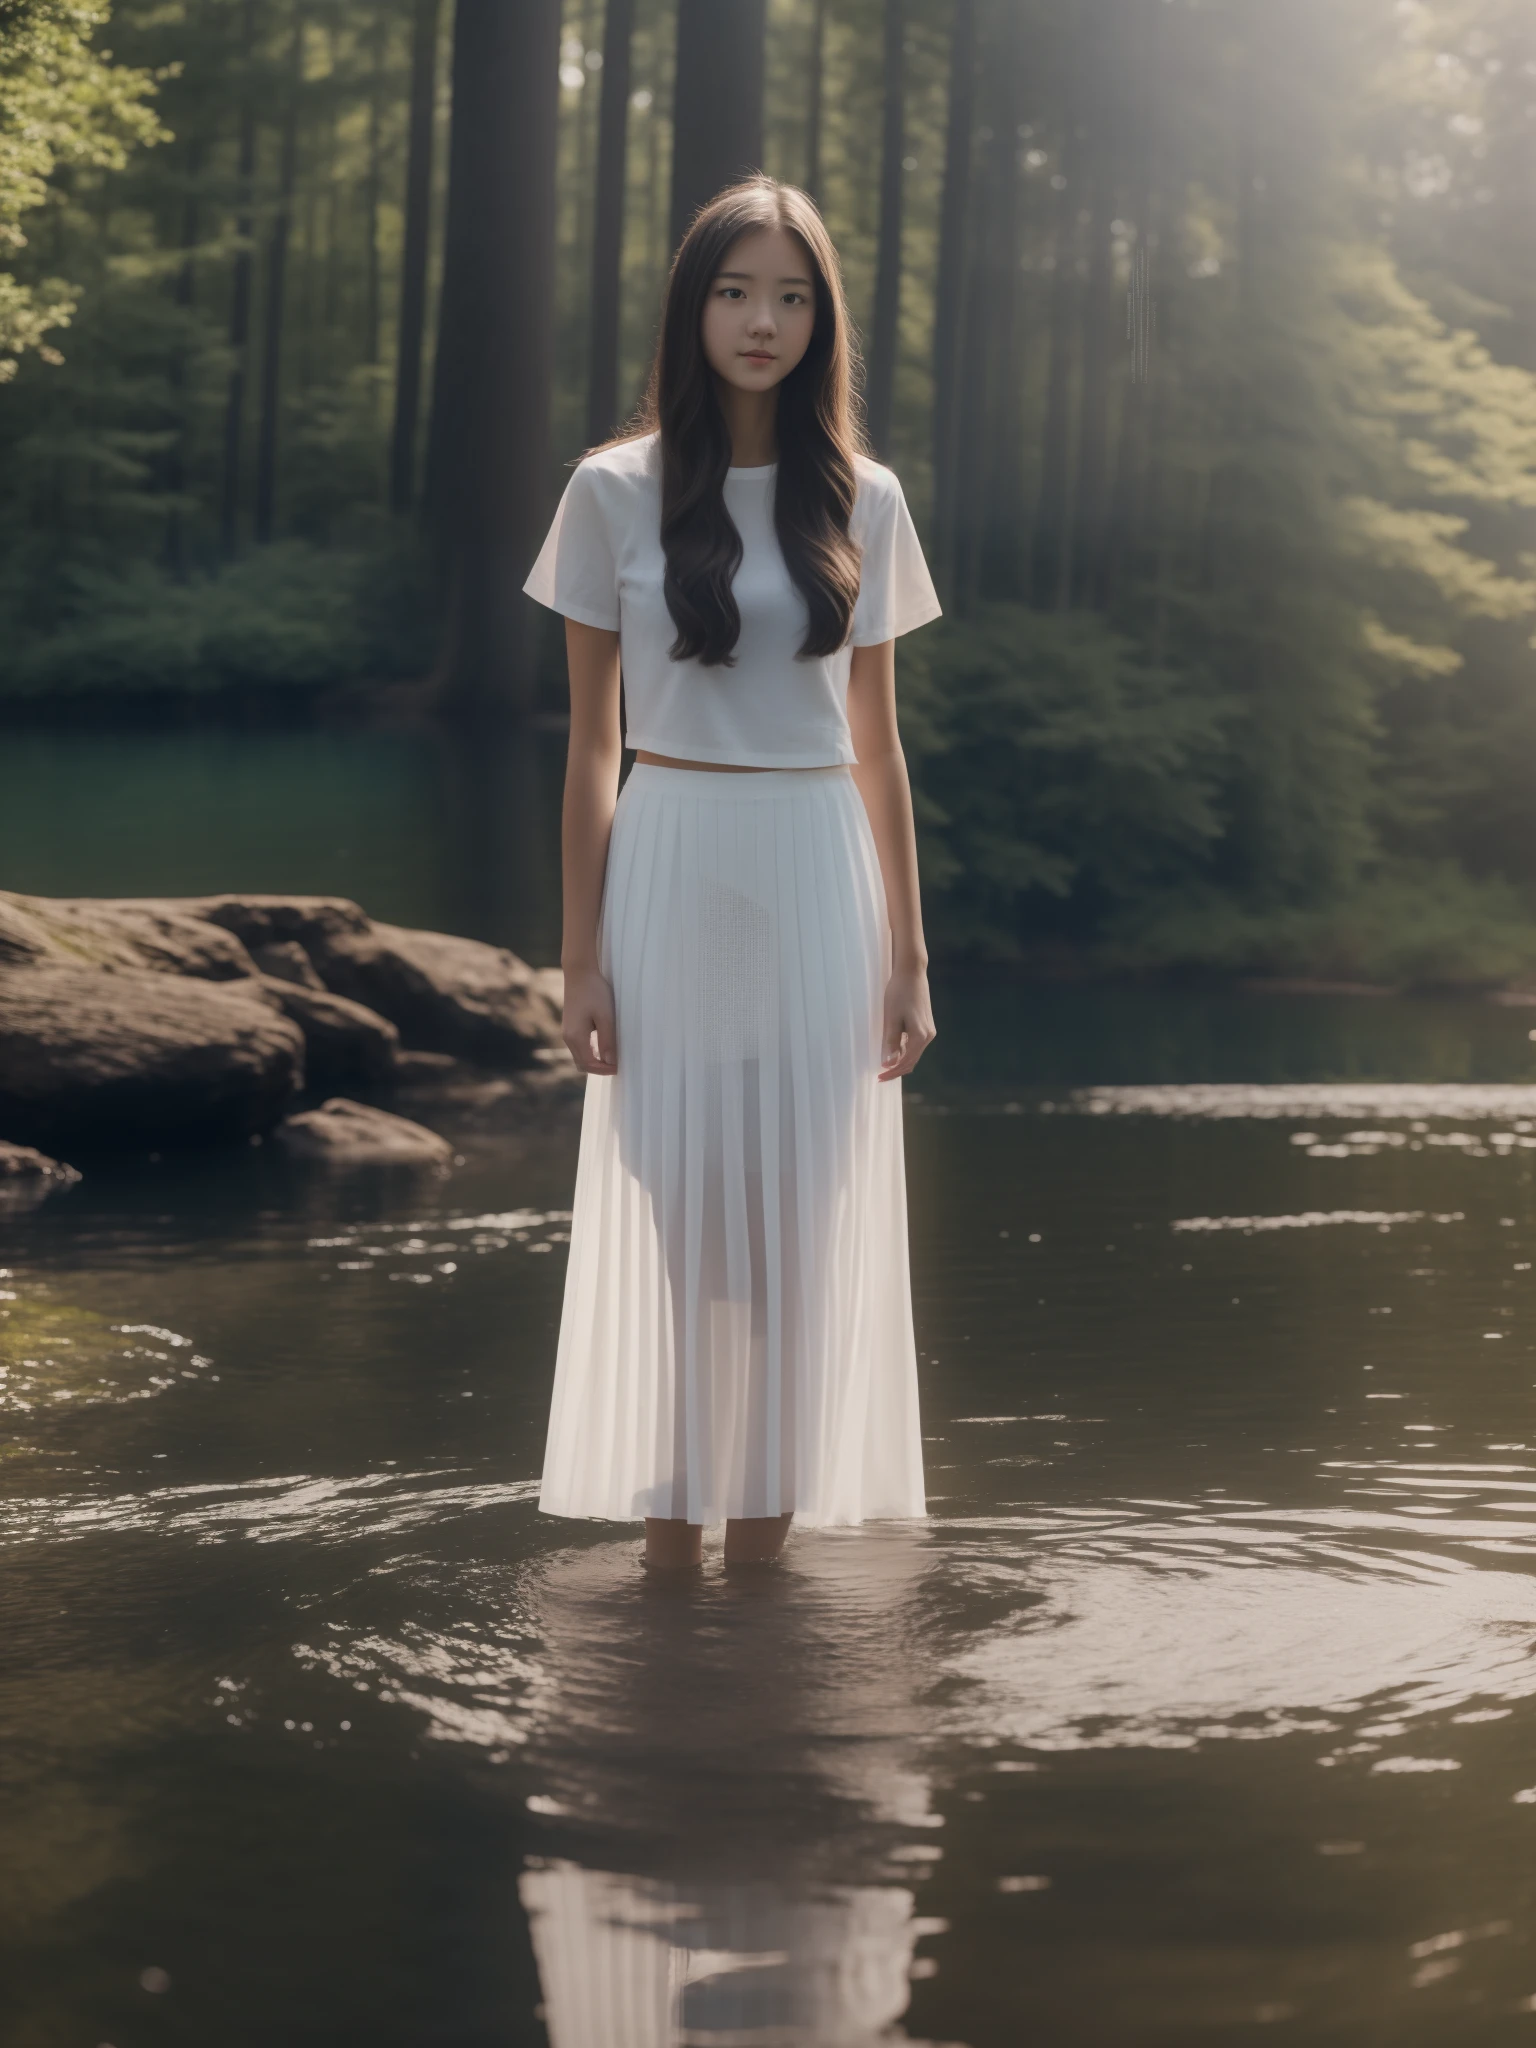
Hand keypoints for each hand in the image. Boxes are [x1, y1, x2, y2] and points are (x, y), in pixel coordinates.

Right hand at [562, 964, 616, 1074]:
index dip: (604, 1069)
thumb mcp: (606, 1017)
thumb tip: (610, 1062)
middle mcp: (568, 1037)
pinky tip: (603, 1046)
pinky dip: (590, 1052)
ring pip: (580, 1056)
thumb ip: (607, 1041)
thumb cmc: (594, 992)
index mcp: (576, 1037)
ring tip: (612, 1057)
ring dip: (594, 1061)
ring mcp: (567, 1032)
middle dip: (599, 1068)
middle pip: (582, 1064)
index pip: (589, 1064)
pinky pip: (579, 1047)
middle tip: (617, 1065)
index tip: (620, 1068)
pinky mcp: (570, 1026)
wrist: (579, 972)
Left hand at [878, 965, 935, 1081]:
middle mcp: (929, 1036)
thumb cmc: (899, 993)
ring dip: (900, 1060)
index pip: (906, 1062)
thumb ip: (890, 1042)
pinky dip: (904, 1050)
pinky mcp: (926, 1024)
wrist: (912, 973)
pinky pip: (915, 1044)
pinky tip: (893, 1050)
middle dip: (896, 1069)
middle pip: (912, 1061)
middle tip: (880, 1076)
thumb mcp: (891, 1019)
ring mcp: (929, 1030)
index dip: (892, 1072)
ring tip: (884, 1065)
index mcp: (920, 1036)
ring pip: (914, 1053)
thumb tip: (888, 1064)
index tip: (878, 1078)